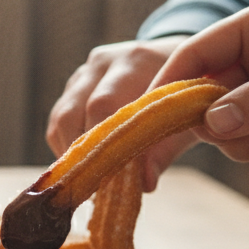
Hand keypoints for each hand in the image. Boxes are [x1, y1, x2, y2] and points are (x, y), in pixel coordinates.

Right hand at [47, 36, 190, 190]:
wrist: (186, 61)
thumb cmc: (188, 94)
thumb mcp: (188, 118)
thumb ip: (165, 149)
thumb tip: (144, 185)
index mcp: (136, 61)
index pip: (104, 104)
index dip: (103, 146)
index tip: (111, 180)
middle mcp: (105, 62)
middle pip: (75, 111)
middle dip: (84, 155)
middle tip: (96, 187)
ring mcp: (86, 71)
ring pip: (62, 117)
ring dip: (71, 153)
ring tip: (90, 179)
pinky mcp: (76, 85)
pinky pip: (60, 119)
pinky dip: (68, 145)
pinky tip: (87, 163)